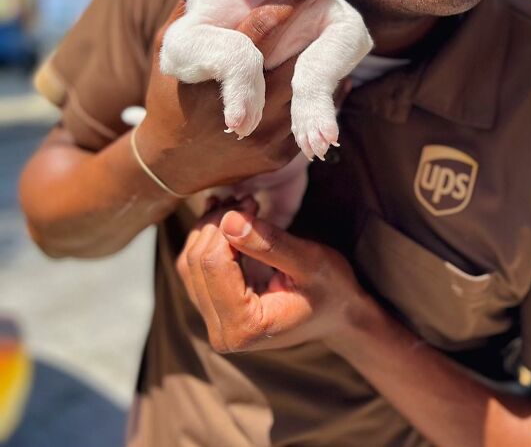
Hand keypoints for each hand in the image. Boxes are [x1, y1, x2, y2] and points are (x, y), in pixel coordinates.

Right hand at [135, 0, 329, 194]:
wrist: (170, 163)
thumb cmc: (168, 95)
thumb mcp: (167, 50)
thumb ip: (188, 14)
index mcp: (216, 71)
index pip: (263, 26)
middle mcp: (245, 104)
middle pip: (296, 59)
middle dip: (316, 33)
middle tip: (336, 6)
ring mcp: (264, 133)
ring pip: (308, 90)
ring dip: (321, 65)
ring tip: (332, 39)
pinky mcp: (277, 155)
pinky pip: (309, 118)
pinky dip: (322, 98)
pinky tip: (328, 80)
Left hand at [176, 209, 370, 352]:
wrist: (338, 312)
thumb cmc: (330, 289)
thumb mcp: (309, 261)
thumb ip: (269, 243)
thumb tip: (228, 221)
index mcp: (245, 328)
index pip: (213, 265)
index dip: (226, 225)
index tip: (252, 202)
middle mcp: (222, 333)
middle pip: (196, 263)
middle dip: (217, 223)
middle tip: (248, 201)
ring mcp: (215, 323)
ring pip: (188, 264)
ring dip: (210, 228)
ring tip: (239, 206)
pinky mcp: (213, 310)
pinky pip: (193, 270)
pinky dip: (207, 239)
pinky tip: (225, 218)